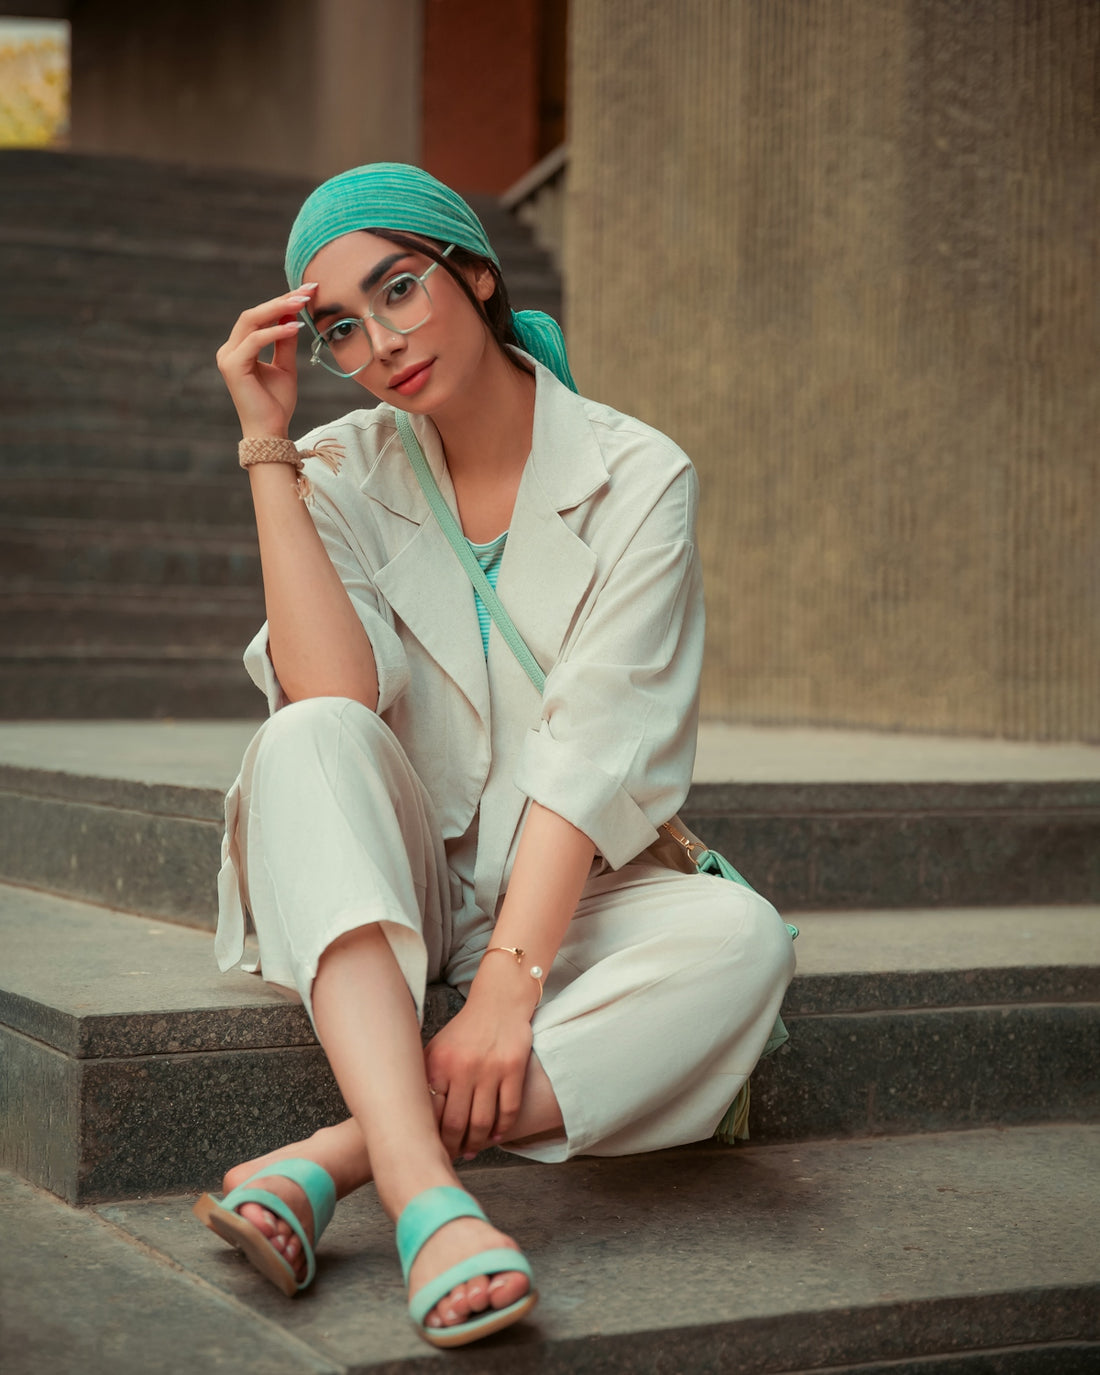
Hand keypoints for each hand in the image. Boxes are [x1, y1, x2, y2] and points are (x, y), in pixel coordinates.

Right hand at [215, 285, 316, 439]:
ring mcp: (228, 357)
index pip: (259, 318)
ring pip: (251, 322)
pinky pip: (254, 341)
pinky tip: (295, 327)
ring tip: (302, 303)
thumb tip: (292, 316)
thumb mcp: (286, 366)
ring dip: (278, 309)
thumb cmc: (276, 403)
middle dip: (281, 300)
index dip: (281, 303)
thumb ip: (285, 342)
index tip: (306, 292)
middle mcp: (229, 350)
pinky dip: (275, 332)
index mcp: (239, 349)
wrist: (271, 431)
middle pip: (253, 314)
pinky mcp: (232, 367)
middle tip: (307, 291)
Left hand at [423, 999, 533, 1158]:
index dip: (432, 1137)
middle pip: (456, 1123)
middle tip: (453, 1157)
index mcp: (439, 1064)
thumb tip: (414, 1116)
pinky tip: (496, 1136)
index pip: (432, 1112)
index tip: (432, 1149)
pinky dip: (503, 1129)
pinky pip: (509, 1109)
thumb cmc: (464, 1031)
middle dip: (453, 1147)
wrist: (498, 1003)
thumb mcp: (437, 1048)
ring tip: (473, 1150)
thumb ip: (426, 1078)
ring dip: (478, 1143)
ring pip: (483, 1121)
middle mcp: (463, 1067)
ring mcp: (490, 1069)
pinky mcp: (514, 1068)